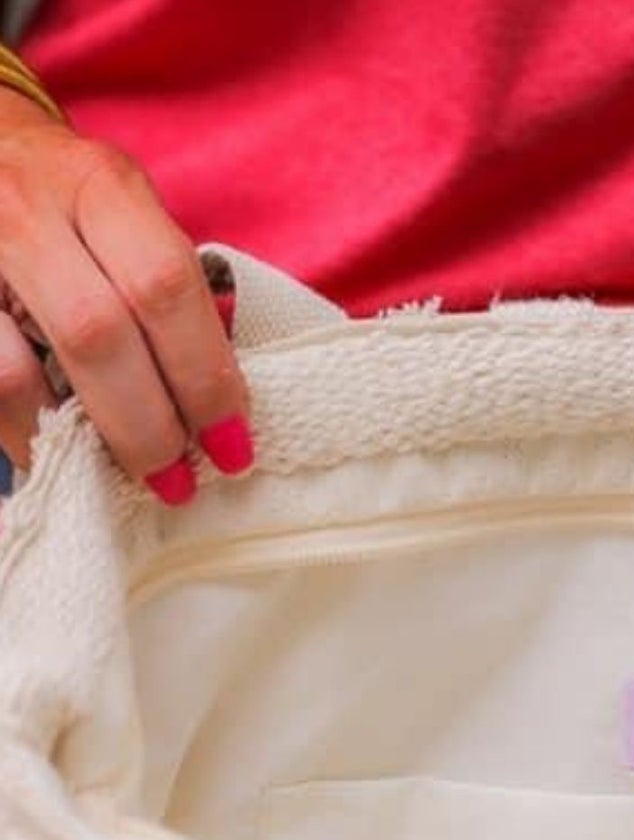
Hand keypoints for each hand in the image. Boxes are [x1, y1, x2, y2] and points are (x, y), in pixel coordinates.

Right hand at [0, 85, 252, 503]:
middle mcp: (26, 209)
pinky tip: (57, 453)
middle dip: (148, 426)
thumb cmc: (73, 204)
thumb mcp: (130, 218)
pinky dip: (23, 435)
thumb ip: (170, 293)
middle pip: (97, 336)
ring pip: (17, 375)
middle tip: (178, 479)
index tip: (233, 446)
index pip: (166, 288)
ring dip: (77, 443)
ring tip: (117, 476)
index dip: (205, 379)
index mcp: (101, 186)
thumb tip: (223, 406)